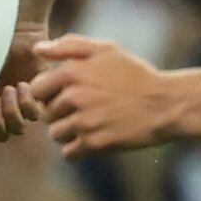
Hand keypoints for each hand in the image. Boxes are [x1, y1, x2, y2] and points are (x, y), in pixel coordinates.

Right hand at [0, 29, 50, 142]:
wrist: (15, 26)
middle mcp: (0, 105)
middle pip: (0, 134)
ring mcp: (20, 102)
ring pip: (18, 128)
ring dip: (12, 113)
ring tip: (11, 88)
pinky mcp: (38, 94)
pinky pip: (35, 114)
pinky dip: (28, 103)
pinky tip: (23, 85)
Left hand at [11, 34, 190, 156]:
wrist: (165, 104)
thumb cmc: (135, 75)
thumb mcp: (106, 50)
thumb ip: (69, 46)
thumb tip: (37, 49)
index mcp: (72, 73)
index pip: (36, 89)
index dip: (49, 93)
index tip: (66, 94)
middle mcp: (73, 97)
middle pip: (46, 113)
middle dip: (60, 113)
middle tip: (85, 109)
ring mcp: (83, 122)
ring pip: (55, 134)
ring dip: (68, 132)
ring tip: (90, 124)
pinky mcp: (95, 144)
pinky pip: (69, 153)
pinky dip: (78, 149)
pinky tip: (94, 138)